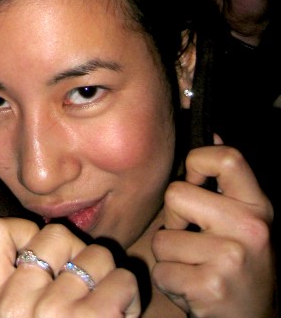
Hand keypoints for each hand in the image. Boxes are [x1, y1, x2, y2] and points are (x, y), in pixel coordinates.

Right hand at [0, 217, 140, 316]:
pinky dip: (129, 297)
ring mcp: (54, 312)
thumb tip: (37, 232)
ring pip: (96, 255)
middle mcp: (17, 307)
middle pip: (55, 234)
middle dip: (76, 255)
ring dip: (107, 279)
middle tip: (81, 292)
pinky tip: (118, 317)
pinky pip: (122, 277)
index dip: (25, 233)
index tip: (42, 264)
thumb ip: (13, 282)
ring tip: (102, 309)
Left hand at [153, 141, 276, 316]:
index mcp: (257, 206)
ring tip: (195, 266)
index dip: (198, 162)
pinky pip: (161, 270)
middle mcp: (250, 229)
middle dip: (174, 217)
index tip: (196, 181)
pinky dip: (169, 280)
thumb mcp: (244, 219)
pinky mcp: (210, 287)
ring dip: (170, 256)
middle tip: (192, 237)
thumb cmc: (240, 263)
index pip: (227, 157)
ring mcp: (231, 259)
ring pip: (162, 237)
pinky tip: (192, 287)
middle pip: (177, 194)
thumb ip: (227, 180)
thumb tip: (211, 130)